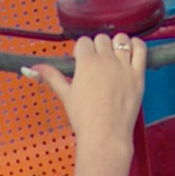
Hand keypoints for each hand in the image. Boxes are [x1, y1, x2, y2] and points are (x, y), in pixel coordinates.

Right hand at [27, 31, 146, 152]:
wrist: (105, 136)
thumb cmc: (85, 119)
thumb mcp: (66, 95)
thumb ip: (51, 76)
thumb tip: (33, 69)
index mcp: (87, 63)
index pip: (84, 42)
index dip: (82, 51)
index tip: (83, 62)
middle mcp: (106, 61)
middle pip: (101, 39)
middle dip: (98, 48)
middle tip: (97, 64)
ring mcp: (123, 67)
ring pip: (121, 40)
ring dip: (116, 44)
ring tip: (114, 57)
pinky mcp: (138, 75)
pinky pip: (141, 49)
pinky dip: (136, 45)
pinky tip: (131, 50)